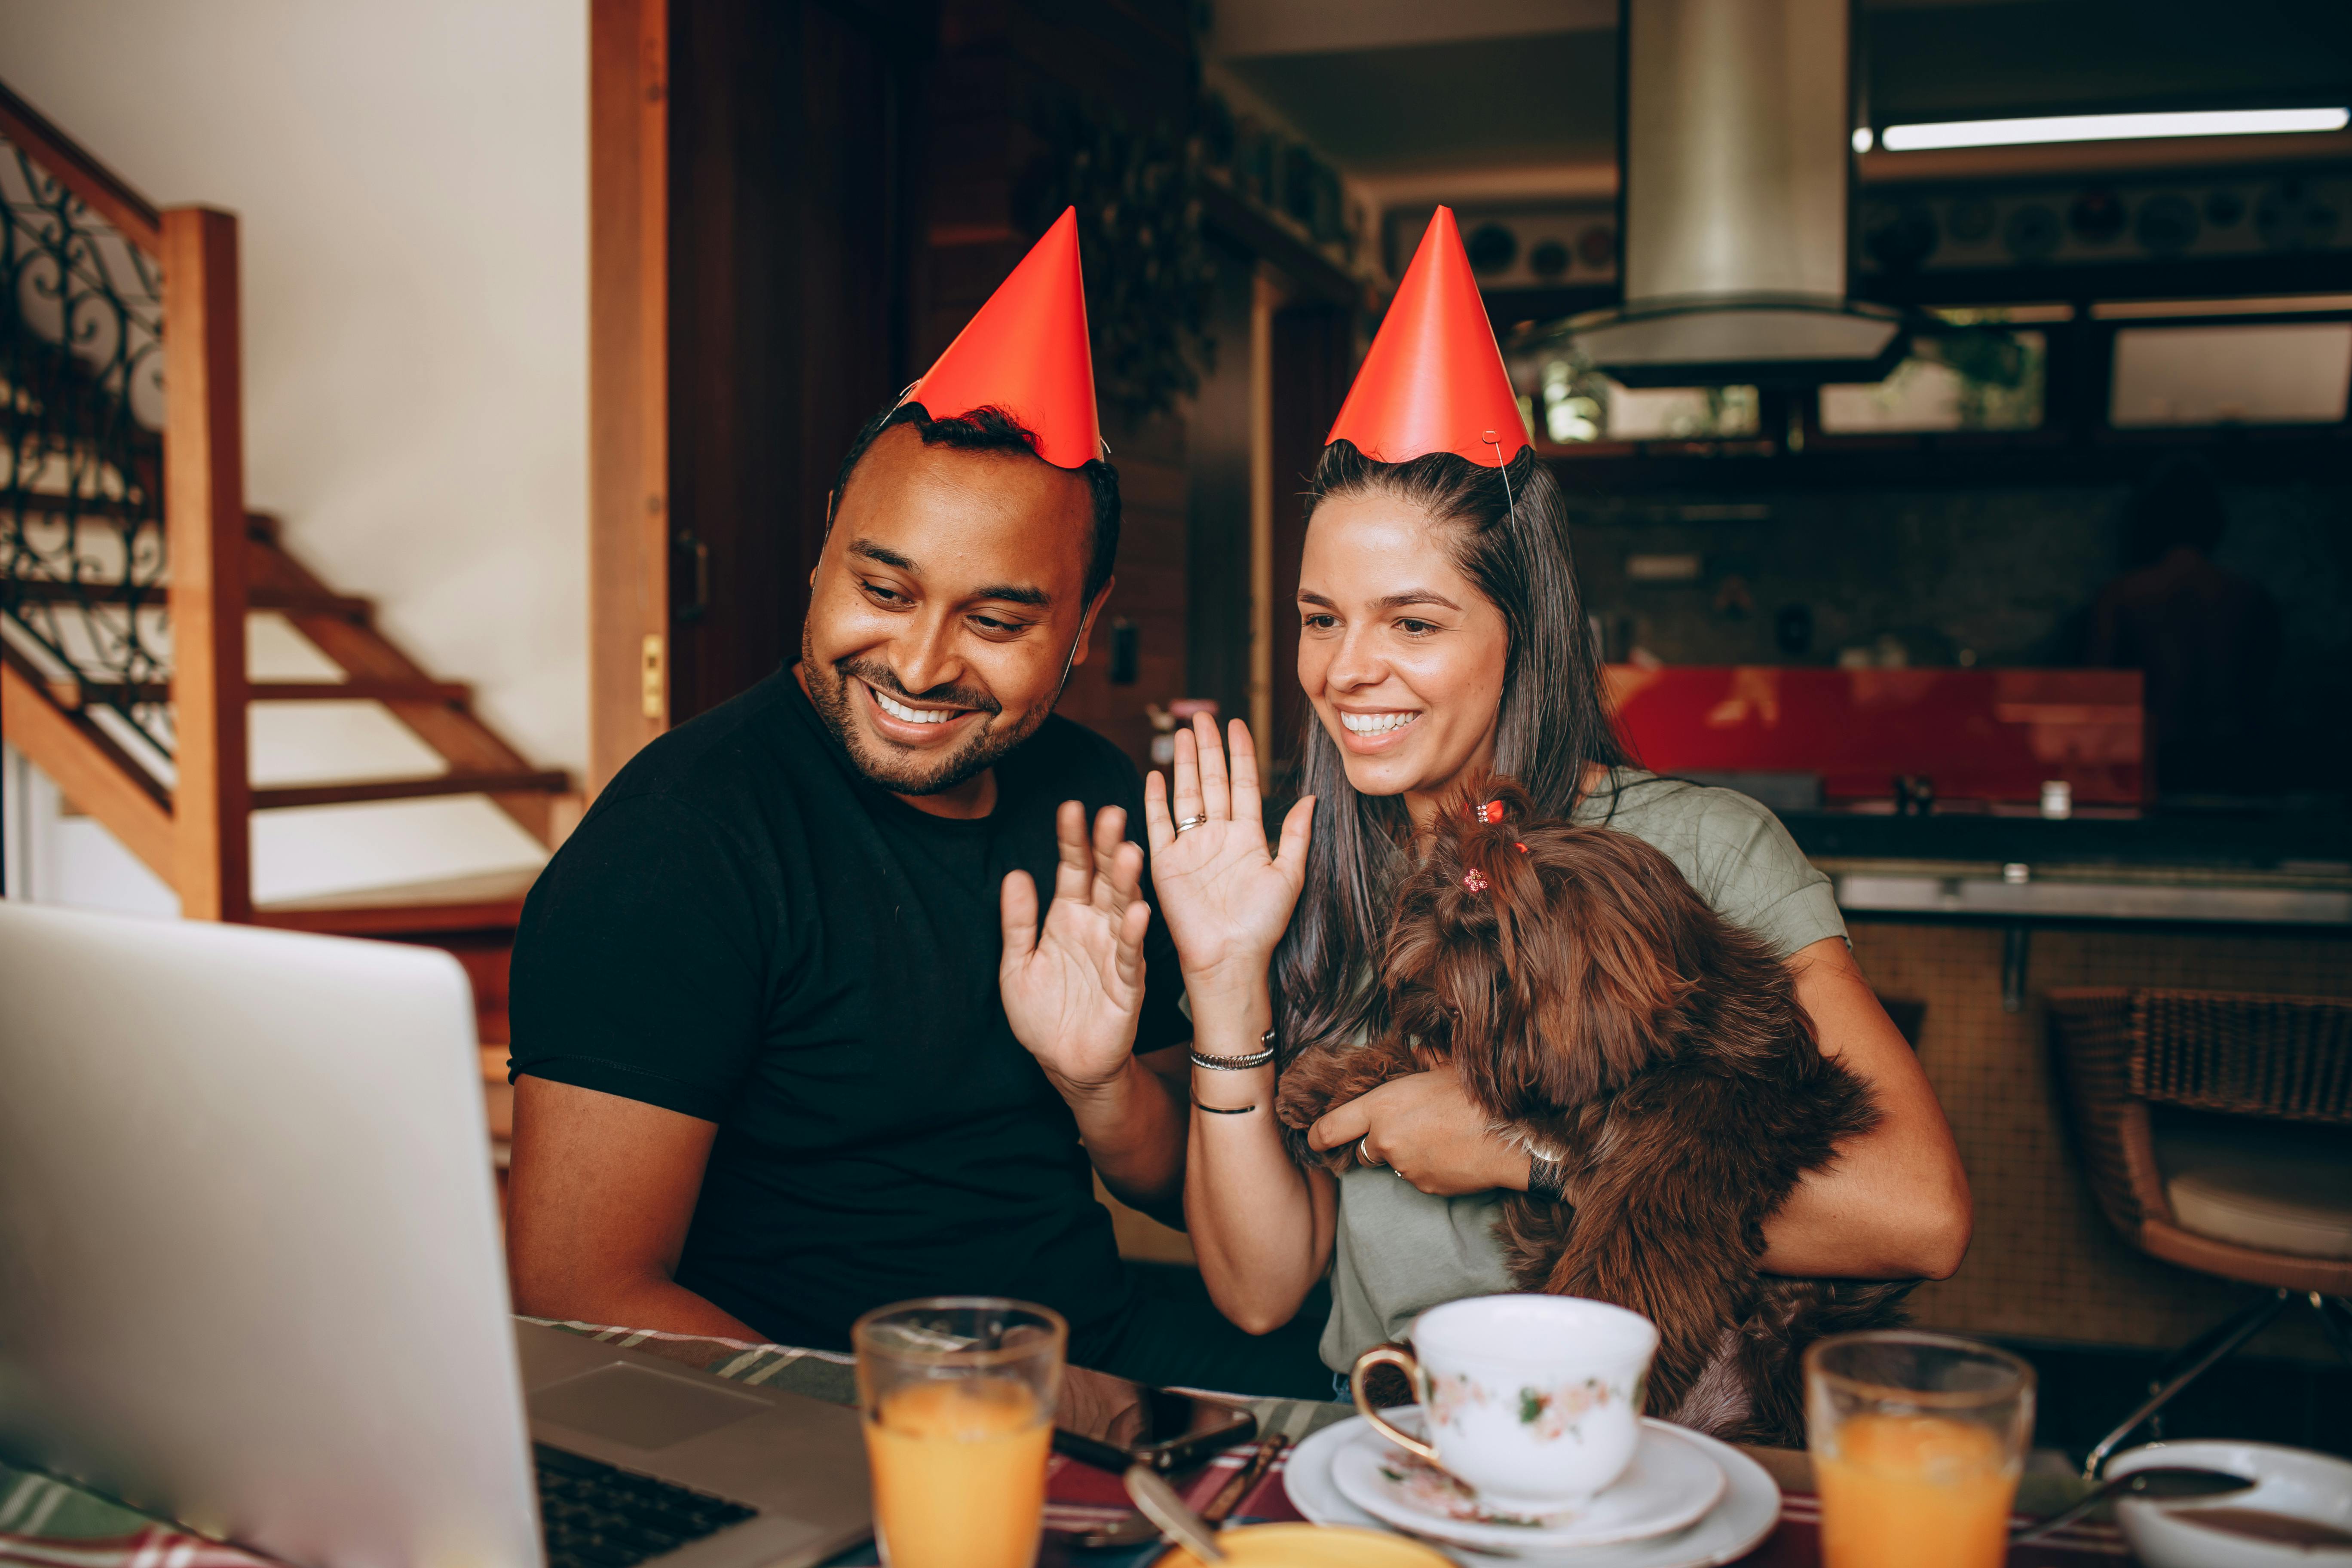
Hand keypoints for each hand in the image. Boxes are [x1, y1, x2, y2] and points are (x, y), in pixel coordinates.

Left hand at [1000, 802, 1152, 1095]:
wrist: (1063, 1064)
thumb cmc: (1043, 1014)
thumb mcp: (1017, 964)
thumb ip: (1017, 922)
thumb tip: (1015, 874)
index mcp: (1069, 915)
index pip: (1073, 868)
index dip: (1072, 840)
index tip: (1070, 808)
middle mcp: (1096, 926)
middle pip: (1104, 878)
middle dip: (1106, 847)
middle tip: (1109, 813)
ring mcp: (1115, 953)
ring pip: (1124, 908)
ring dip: (1127, 881)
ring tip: (1127, 851)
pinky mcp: (1128, 985)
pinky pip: (1130, 956)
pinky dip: (1133, 935)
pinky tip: (1136, 912)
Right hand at [1142, 713, 1314, 994]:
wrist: (1230, 958)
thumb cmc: (1262, 924)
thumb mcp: (1289, 875)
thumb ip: (1296, 835)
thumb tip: (1311, 797)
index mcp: (1248, 837)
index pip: (1243, 783)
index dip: (1240, 753)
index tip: (1237, 723)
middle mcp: (1218, 837)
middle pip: (1212, 781)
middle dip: (1208, 748)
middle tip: (1202, 716)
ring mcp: (1190, 848)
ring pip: (1186, 795)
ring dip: (1185, 764)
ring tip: (1182, 734)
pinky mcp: (1166, 863)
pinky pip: (1158, 825)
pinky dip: (1155, 801)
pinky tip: (1155, 775)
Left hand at [1307, 1067, 1534, 1197]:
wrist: (1511, 1137)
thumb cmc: (1476, 1097)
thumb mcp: (1443, 1066)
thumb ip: (1420, 1060)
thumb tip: (1415, 1051)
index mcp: (1382, 1107)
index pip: (1331, 1127)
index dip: (1317, 1135)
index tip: (1313, 1139)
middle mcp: (1386, 1140)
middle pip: (1363, 1149)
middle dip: (1374, 1141)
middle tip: (1400, 1129)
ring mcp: (1405, 1168)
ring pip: (1393, 1162)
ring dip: (1405, 1153)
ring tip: (1436, 1136)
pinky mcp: (1425, 1187)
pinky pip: (1416, 1176)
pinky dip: (1426, 1167)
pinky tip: (1449, 1152)